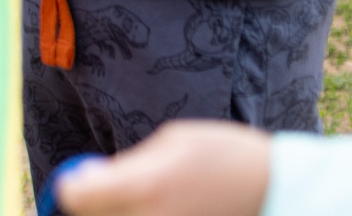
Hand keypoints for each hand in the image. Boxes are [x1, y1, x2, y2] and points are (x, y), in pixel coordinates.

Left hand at [50, 121, 270, 215]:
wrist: (277, 193)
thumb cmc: (224, 156)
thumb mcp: (172, 142)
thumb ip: (128, 164)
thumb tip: (88, 179)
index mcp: (145, 185)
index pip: (75, 197)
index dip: (75, 184)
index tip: (89, 177)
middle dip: (94, 205)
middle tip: (116, 190)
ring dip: (118, 215)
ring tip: (145, 201)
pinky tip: (161, 209)